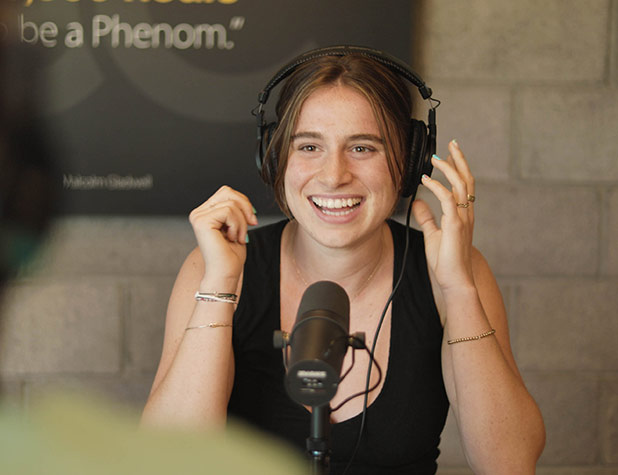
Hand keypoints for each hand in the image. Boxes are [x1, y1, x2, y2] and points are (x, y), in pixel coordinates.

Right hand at [189, 185, 257, 286]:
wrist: (226, 274)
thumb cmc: (231, 256)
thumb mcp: (237, 226)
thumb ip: (236, 210)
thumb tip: (244, 200)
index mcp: (205, 213)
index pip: (226, 193)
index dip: (243, 203)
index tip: (252, 220)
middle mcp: (198, 213)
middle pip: (227, 192)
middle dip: (245, 207)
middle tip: (252, 225)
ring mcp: (198, 217)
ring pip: (231, 203)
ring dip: (242, 222)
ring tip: (238, 237)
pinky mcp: (202, 222)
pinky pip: (229, 211)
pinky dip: (238, 226)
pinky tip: (233, 239)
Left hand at [412, 140, 475, 294]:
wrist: (454, 279)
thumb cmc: (446, 261)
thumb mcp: (433, 234)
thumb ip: (427, 217)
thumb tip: (418, 202)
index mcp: (463, 214)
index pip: (464, 185)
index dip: (458, 168)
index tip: (449, 154)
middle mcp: (466, 213)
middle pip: (467, 179)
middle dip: (460, 159)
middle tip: (452, 142)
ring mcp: (463, 218)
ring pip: (461, 185)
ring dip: (449, 168)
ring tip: (437, 157)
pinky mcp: (455, 225)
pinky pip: (448, 199)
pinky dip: (437, 186)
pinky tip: (426, 179)